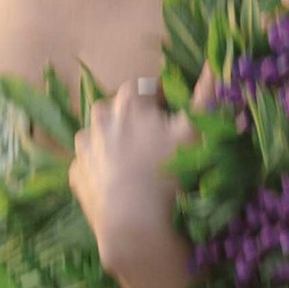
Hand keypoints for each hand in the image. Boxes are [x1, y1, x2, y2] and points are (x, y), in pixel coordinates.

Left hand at [67, 87, 191, 287]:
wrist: (135, 226)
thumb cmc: (169, 173)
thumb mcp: (194, 131)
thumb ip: (205, 93)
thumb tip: (213, 61)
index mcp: (127, 101)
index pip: (146, 88)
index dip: (162, 104)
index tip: (173, 124)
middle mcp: (98, 117)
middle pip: (121, 109)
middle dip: (136, 120)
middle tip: (157, 146)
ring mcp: (83, 147)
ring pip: (103, 135)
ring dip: (118, 142)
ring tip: (138, 168)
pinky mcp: (75, 173)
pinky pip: (92, 163)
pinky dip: (104, 168)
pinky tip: (122, 185)